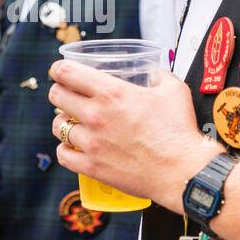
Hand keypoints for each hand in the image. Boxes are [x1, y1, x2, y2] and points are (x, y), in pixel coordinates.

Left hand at [48, 61, 215, 214]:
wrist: (183, 171)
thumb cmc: (179, 132)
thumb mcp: (174, 89)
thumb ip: (158, 76)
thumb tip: (152, 74)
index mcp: (112, 92)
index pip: (67, 72)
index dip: (59, 68)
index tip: (60, 70)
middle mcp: (96, 116)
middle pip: (56, 96)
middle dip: (60, 91)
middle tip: (67, 94)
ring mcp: (92, 143)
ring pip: (58, 126)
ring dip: (64, 121)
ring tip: (73, 121)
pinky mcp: (93, 167)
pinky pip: (63, 156)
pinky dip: (66, 150)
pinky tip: (74, 147)